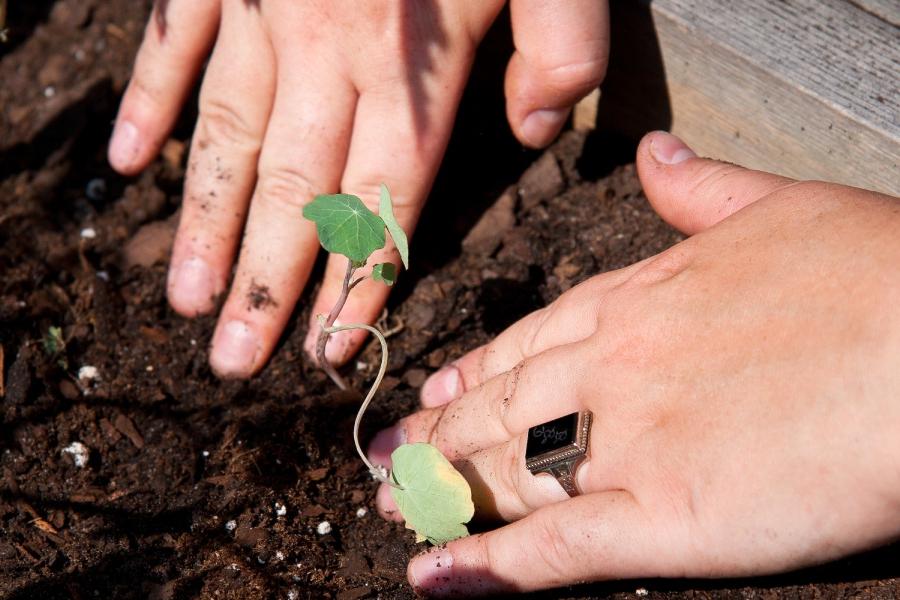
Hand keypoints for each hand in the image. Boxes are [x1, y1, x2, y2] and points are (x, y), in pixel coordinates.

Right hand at [108, 0, 608, 377]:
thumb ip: (562, 52)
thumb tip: (531, 134)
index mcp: (412, 66)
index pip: (381, 200)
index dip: (355, 280)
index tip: (326, 348)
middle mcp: (329, 52)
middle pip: (293, 192)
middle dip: (264, 283)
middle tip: (232, 361)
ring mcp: (265, 11)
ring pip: (226, 137)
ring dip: (203, 223)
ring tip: (183, 298)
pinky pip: (176, 43)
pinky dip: (152, 104)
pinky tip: (131, 164)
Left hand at [369, 131, 899, 595]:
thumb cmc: (874, 274)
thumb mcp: (779, 207)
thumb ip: (702, 191)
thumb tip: (658, 156)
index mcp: (637, 299)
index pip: (528, 343)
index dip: (472, 371)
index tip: (432, 393)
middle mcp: (613, 368)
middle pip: (499, 408)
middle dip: (437, 436)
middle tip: (388, 458)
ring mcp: (629, 442)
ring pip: (509, 471)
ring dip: (443, 492)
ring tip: (394, 506)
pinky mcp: (664, 518)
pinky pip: (555, 547)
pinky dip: (489, 566)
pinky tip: (435, 579)